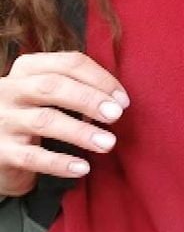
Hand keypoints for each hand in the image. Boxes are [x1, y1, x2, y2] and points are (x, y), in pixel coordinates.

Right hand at [0, 51, 127, 196]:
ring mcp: (1, 120)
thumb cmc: (32, 114)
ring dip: (81, 132)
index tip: (123, 99)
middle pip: (54, 86)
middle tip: (116, 115)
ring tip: (108, 143)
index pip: (69, 63)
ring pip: (45, 121)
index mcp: (27, 68)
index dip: (100, 79)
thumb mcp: (47, 93)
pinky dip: (60, 162)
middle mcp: (9, 89)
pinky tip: (82, 168)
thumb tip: (116, 99)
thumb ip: (76, 87)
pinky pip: (32, 157)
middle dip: (90, 100)